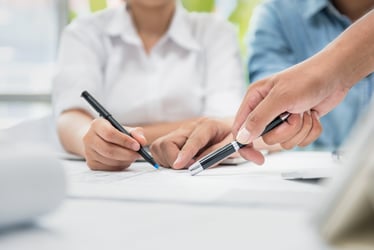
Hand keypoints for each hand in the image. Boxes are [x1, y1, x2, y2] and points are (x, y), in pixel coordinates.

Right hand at [83, 118, 146, 170]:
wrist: (100, 140)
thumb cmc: (115, 133)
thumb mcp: (126, 129)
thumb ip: (136, 133)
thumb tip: (142, 141)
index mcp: (97, 125)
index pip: (110, 134)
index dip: (125, 141)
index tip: (137, 146)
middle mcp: (89, 138)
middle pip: (109, 149)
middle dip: (127, 154)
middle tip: (138, 154)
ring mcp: (88, 152)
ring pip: (109, 160)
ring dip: (125, 160)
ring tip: (132, 156)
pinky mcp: (91, 164)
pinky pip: (108, 168)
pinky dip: (120, 166)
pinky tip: (124, 160)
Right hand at [150, 118, 263, 168]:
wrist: (226, 126)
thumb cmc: (231, 134)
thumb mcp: (241, 141)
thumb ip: (247, 150)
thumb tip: (257, 158)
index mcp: (207, 125)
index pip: (194, 139)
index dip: (186, 153)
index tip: (180, 165)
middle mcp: (190, 127)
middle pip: (168, 142)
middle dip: (172, 158)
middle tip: (184, 168)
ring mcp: (179, 132)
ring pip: (160, 146)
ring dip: (168, 160)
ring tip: (183, 165)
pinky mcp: (172, 138)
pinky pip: (159, 150)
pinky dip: (165, 159)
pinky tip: (178, 163)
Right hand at [233, 60, 348, 158]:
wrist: (335, 75)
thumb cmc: (307, 79)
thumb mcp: (280, 98)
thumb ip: (258, 118)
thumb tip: (242, 137)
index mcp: (255, 99)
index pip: (240, 128)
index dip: (245, 144)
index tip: (256, 157)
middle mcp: (266, 109)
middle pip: (266, 138)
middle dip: (285, 130)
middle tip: (292, 114)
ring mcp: (282, 118)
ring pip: (285, 142)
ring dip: (300, 129)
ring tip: (304, 111)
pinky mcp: (298, 124)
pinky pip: (300, 141)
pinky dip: (310, 130)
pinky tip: (312, 115)